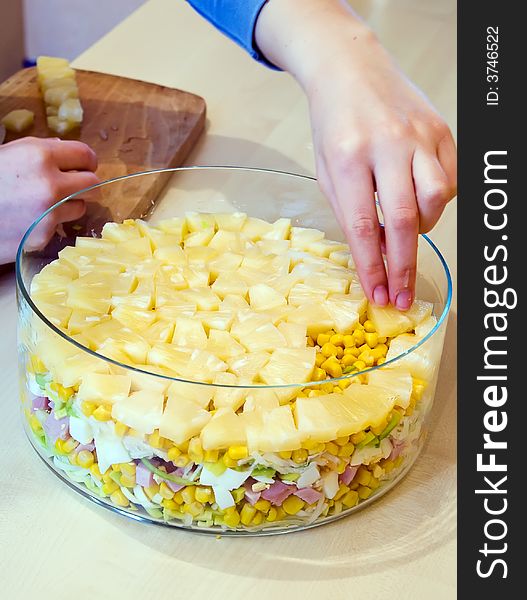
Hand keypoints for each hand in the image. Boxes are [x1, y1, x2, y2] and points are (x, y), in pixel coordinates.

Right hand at [0, 137, 98, 263]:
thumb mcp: (8, 154)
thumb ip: (39, 152)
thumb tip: (63, 150)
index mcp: (40, 155)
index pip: (86, 155)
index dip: (87, 161)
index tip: (84, 167)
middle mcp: (50, 183)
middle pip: (93, 183)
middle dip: (85, 184)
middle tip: (75, 186)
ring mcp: (50, 212)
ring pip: (81, 207)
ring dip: (70, 204)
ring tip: (46, 203)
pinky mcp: (44, 235)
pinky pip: (60, 226)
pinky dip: (50, 223)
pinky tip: (30, 219)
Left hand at [256, 0, 456, 308]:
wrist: (351, 69)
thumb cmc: (333, 124)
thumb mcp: (326, 169)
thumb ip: (349, 210)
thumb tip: (373, 253)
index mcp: (349, 156)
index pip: (363, 225)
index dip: (371, 266)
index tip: (376, 294)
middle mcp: (388, 144)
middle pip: (404, 219)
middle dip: (402, 266)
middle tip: (401, 296)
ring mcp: (419, 135)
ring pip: (437, 198)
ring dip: (422, 228)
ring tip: (404, 230)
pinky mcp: (440, 129)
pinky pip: (449, 178)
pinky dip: (436, 200)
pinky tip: (418, 200)